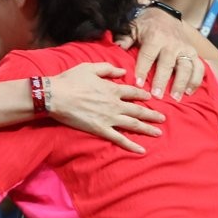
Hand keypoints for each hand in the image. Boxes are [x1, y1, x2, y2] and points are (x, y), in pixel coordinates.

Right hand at [49, 63, 163, 153]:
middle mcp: (115, 104)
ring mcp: (109, 118)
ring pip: (133, 124)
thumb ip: (108, 69)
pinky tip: (141, 150)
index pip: (133, 92)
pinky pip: (119, 139)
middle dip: (151, 115)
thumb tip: (123, 71)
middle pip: (138, 110)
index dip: (142, 95)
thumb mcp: (89, 67)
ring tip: (158, 132)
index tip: (150, 97)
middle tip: (162, 118)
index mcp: (112, 89)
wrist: (55, 96)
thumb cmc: (70, 80)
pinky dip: (131, 145)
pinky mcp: (100, 129)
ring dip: (147, 129)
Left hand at [117, 9, 203, 99]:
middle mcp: (172, 44)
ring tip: (176, 98)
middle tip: (157, 96)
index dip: (143, 70)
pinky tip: (189, 92)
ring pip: (186, 67)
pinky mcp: (193, 52)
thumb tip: (116, 49)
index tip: (138, 84)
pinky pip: (199, 67)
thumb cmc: (145, 25)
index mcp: (155, 37)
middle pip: (167, 64)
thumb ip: (124, 39)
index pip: (148, 56)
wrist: (164, 14)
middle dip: (162, 80)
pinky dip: (196, 80)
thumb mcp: (132, 28)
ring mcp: (184, 48)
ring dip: (181, 83)